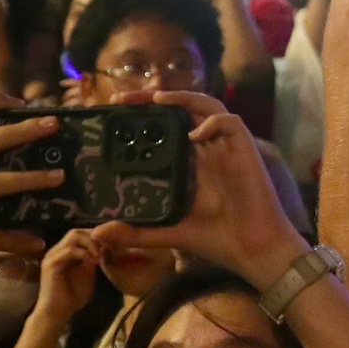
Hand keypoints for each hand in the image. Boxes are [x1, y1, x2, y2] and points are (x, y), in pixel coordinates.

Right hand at [33, 229, 103, 326]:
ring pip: (73, 236)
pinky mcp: (51, 264)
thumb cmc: (72, 296)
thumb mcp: (88, 274)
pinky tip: (95, 261)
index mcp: (65, 252)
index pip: (81, 234)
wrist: (57, 313)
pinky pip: (69, 250)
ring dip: (91, 243)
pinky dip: (84, 253)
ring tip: (102, 254)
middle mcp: (57, 250)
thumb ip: (93, 259)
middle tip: (108, 247)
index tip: (113, 244)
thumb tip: (104, 247)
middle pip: (76, 231)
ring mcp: (52, 256)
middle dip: (95, 237)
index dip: (97, 236)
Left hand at [87, 91, 305, 285]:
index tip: (111, 114)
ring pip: (206, 106)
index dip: (141, 116)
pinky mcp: (244, 150)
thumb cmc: (216, 239)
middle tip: (121, 98)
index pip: (164, 128)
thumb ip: (135, 231)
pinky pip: (231, 122)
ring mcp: (226, 147)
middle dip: (152, 99)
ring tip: (157, 99)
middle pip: (181, 109)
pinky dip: (213, 122)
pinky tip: (195, 134)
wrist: (253, 249)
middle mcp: (206, 149)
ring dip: (182, 98)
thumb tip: (96, 233)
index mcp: (190, 163)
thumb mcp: (167, 233)